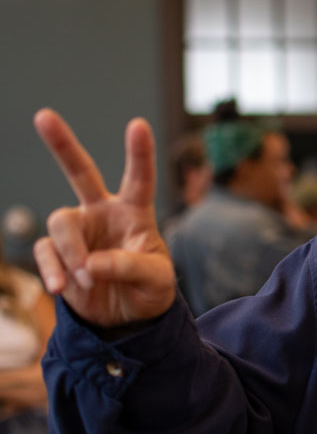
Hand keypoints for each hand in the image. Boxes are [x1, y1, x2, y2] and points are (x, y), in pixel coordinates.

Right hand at [33, 109, 175, 326]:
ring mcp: (78, 231)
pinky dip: (52, 270)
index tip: (138, 124)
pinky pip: (46, 252)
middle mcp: (103, 213)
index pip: (139, 179)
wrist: (129, 318)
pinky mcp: (58, 254)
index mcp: (135, 212)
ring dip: (72, 251)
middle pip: (80, 172)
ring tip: (88, 278)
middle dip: (62, 144)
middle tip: (44, 115)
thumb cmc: (151, 289)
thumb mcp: (156, 279)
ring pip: (61, 222)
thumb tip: (91, 264)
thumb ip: (129, 266)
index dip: (139, 153)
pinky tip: (61, 288)